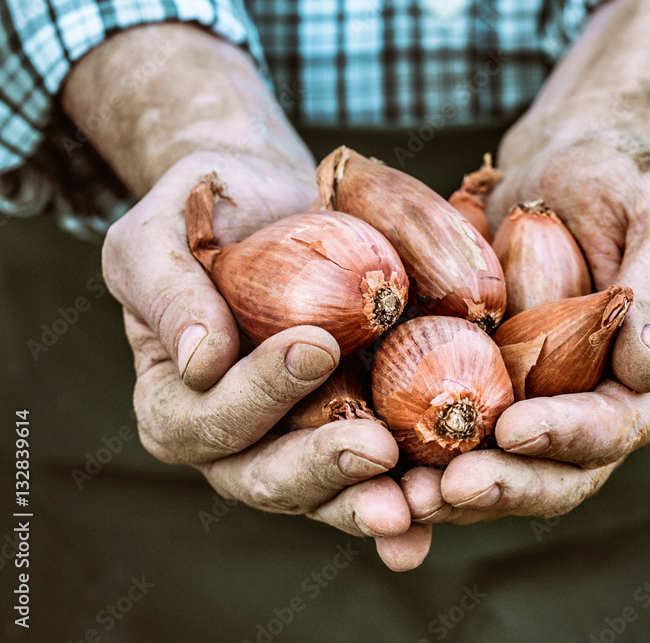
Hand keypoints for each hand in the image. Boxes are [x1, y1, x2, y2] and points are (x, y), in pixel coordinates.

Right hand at [103, 149, 428, 565]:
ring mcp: (296, 438)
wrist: (273, 195)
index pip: (207, 418)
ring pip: (328, 492)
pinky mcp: (353, 423)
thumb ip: (166, 292)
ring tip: (420, 499)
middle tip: (377, 450)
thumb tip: (199, 361)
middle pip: (268, 477)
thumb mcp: (159, 233)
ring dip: (374, 501)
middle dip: (323, 468)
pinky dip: (409, 486)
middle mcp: (233, 438)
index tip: (316, 346)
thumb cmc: (204, 208)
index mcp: (175, 401)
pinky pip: (378, 470)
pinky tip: (442, 494)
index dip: (258, 394)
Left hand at [402, 128, 649, 524]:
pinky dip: (417, 450)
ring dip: (452, 490)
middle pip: (555, 472)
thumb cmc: (627, 181)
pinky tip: (373, 452)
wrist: (563, 164)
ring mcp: (534, 399)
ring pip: (497, 466)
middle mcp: (594, 407)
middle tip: (446, 490)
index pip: (615, 427)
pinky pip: (452, 424)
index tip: (513, 431)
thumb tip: (647, 371)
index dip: (567, 436)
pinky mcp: (483, 380)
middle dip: (503, 485)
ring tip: (401, 497)